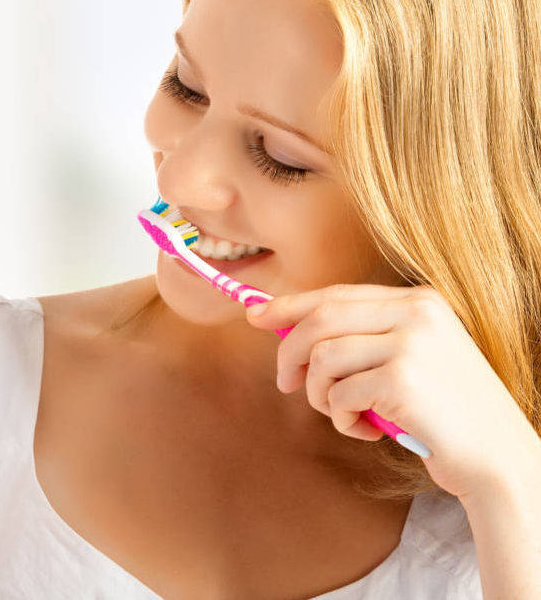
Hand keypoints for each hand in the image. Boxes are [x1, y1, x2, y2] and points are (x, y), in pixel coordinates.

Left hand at [245, 283, 540, 500]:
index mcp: (419, 301)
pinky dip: (341, 419)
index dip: (289, 304)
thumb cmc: (442, 412)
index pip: (337, 294)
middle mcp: (416, 313)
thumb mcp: (408, 359)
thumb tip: (282, 325)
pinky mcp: (402, 380)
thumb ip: (360, 338)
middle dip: (289, 352)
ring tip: (342, 413)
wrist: (496, 456)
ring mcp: (411, 344)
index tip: (255, 314)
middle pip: (320, 320)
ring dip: (319, 394)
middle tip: (286, 383)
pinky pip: (338, 395)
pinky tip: (366, 430)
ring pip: (322, 358)